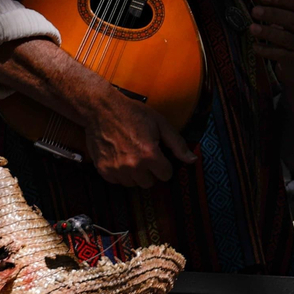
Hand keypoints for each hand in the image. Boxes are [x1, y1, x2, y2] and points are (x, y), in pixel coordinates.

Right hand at [79, 84, 196, 188]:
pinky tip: (121, 158)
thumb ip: (177, 144)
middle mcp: (133, 166)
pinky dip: (120, 173)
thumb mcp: (161, 124)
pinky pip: (117, 181)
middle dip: (151, 171)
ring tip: (133, 156)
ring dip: (135, 174)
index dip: (165, 165)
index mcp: (149, 155)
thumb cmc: (133, 114)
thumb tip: (192, 160)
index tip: (160, 157)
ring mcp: (116, 169)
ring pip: (133, 184)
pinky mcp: (103, 170)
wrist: (102, 110)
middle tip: (146, 156)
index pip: (166, 175)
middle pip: (149, 183)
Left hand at [251, 0, 293, 107]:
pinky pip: (282, 55)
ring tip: (252, 28)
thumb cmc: (288, 46)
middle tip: (254, 11)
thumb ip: (272, 8)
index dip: (279, 0)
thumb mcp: (282, 27)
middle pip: (293, 20)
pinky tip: (255, 47)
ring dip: (269, 32)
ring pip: (287, 38)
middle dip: (273, 14)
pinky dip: (268, 50)